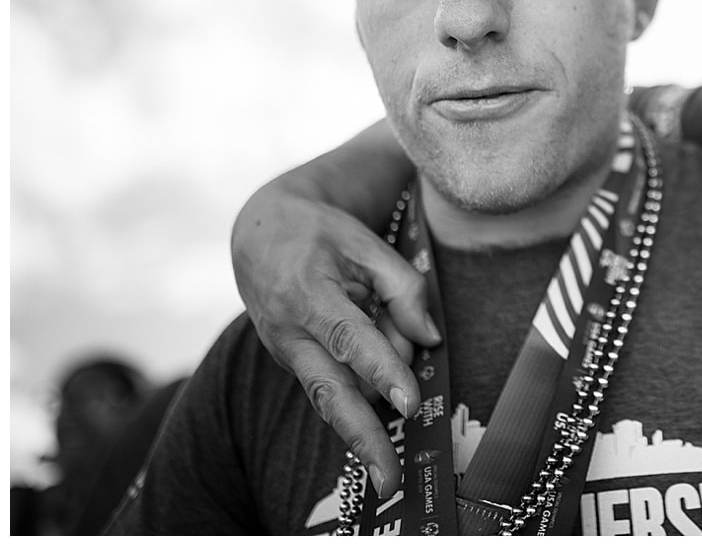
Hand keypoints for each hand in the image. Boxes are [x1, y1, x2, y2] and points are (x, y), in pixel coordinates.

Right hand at [231, 171, 437, 497]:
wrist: (259, 234)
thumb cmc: (320, 236)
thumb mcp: (366, 243)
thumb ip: (403, 288)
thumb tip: (429, 339)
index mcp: (309, 295)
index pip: (351, 338)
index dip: (381, 370)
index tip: (409, 401)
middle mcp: (292, 334)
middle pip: (330, 393)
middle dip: (362, 438)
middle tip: (390, 480)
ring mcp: (289, 355)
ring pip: (336, 395)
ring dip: (376, 391)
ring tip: (398, 362)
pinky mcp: (296, 365)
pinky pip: (337, 384)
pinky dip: (365, 382)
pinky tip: (384, 369)